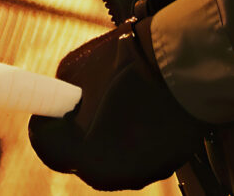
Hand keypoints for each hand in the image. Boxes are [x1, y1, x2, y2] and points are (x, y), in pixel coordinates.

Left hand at [28, 18, 208, 190]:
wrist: (187, 58)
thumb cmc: (129, 62)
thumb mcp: (77, 67)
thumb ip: (60, 90)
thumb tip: (59, 97)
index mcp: (83, 157)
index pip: (47, 145)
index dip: (46, 122)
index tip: (50, 108)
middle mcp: (111, 176)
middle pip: (82, 156)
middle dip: (78, 131)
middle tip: (84, 102)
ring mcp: (144, 172)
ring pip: (114, 154)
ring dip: (110, 133)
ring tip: (121, 98)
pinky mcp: (170, 163)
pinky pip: (143, 150)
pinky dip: (140, 132)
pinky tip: (146, 105)